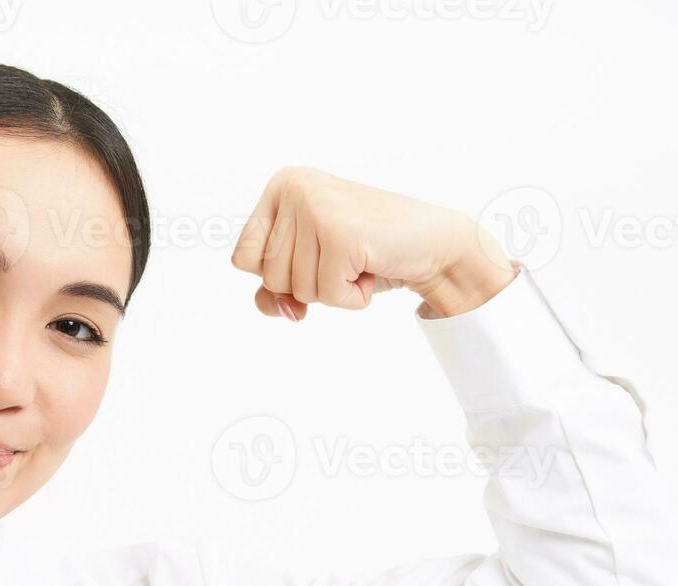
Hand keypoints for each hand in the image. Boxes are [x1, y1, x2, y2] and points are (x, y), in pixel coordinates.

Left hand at [229, 166, 516, 318]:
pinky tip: (371, 269)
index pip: (242, 258)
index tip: (312, 257)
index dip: (276, 275)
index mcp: (282, 185)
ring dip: (333, 290)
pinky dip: (354, 297)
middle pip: (269, 276)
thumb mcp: (310, 264)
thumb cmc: (371, 251)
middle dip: (309, 283)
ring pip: (297, 289)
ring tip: (359, 261)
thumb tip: (277, 308)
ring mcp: (317, 209)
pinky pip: (328, 296)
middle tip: (344, 258)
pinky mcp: (342, 235)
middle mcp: (295, 189)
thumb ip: (275, 287)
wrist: (435, 244)